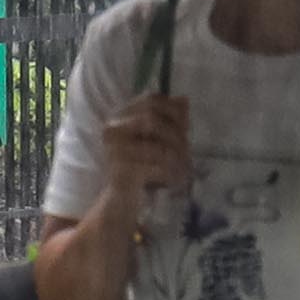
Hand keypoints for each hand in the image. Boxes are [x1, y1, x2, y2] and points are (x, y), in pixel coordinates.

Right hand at [102, 90, 191, 205]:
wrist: (121, 198)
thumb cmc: (141, 166)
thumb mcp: (155, 140)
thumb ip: (169, 119)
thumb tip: (185, 100)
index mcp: (119, 117)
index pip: (150, 100)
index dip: (173, 110)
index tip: (185, 127)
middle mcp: (112, 130)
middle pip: (152, 119)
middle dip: (176, 135)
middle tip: (187, 150)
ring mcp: (114, 150)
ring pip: (158, 146)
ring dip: (177, 157)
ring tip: (183, 166)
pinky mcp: (121, 171)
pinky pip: (156, 167)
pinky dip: (170, 173)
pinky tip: (172, 179)